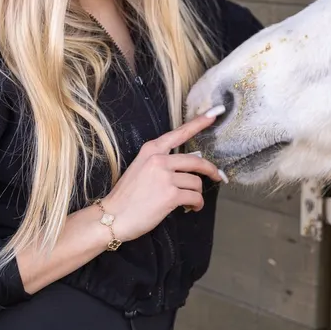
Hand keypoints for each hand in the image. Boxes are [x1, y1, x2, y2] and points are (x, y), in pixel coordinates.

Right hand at [99, 106, 225, 241]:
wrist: (112, 217)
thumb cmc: (127, 196)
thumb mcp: (140, 168)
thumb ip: (162, 162)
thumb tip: (188, 166)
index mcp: (151, 150)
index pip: (179, 133)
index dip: (199, 123)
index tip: (215, 112)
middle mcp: (159, 160)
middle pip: (196, 160)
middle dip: (210, 170)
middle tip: (217, 176)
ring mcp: (165, 177)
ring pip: (196, 182)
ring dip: (197, 193)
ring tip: (191, 202)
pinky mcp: (170, 195)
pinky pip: (195, 197)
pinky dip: (197, 204)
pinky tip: (191, 208)